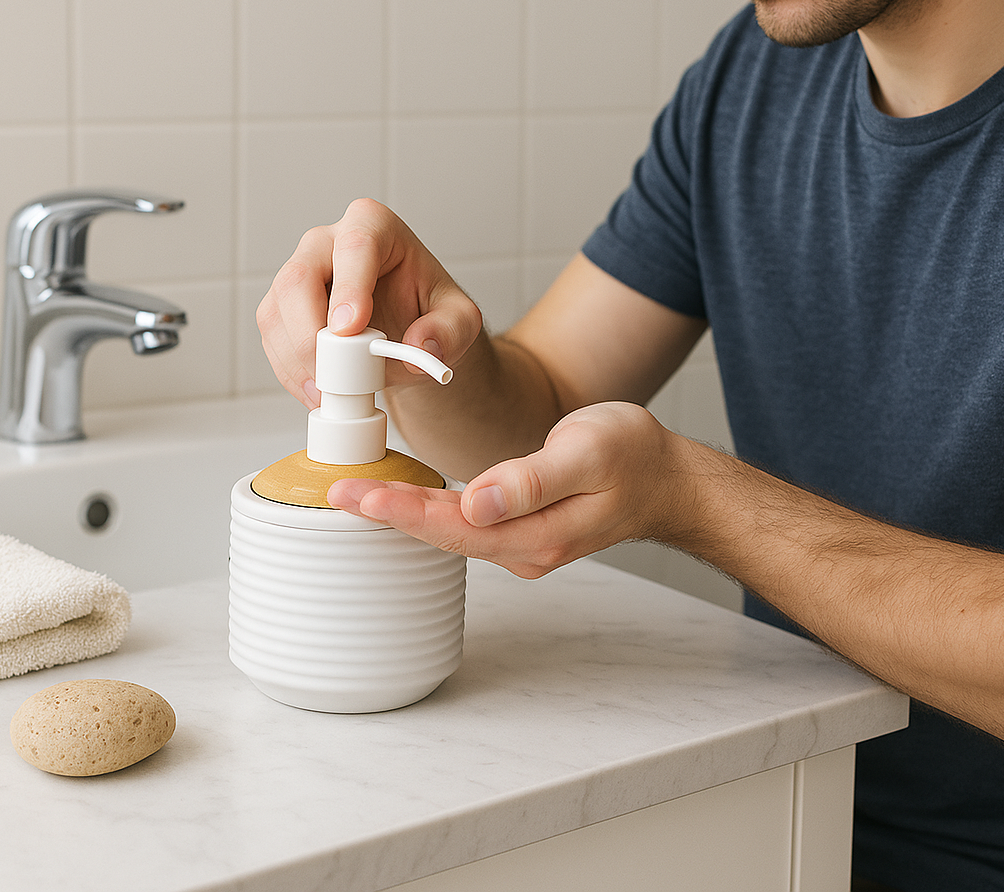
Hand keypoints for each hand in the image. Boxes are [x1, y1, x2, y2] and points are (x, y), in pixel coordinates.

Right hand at [257, 198, 482, 408]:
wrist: (409, 331)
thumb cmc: (430, 311)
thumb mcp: (460, 320)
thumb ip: (450, 330)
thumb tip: (422, 348)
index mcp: (374, 227)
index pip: (355, 245)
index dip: (349, 287)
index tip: (351, 329)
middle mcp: (327, 243)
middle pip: (299, 278)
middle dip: (311, 333)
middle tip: (336, 375)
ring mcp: (299, 274)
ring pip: (277, 312)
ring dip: (298, 360)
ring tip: (330, 393)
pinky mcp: (282, 308)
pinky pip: (274, 339)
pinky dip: (292, 372)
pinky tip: (317, 391)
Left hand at [327, 402, 685, 577]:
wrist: (667, 480)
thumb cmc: (634, 456)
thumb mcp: (589, 453)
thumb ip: (533, 479)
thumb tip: (477, 501)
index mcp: (537, 534)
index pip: (454, 525)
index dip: (400, 511)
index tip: (353, 496)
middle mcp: (525, 549)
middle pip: (444, 535)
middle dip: (388, 516)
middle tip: (336, 494)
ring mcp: (524, 544)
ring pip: (453, 533)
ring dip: (405, 516)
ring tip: (357, 497)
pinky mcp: (523, 531)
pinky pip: (468, 526)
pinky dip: (432, 512)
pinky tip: (407, 501)